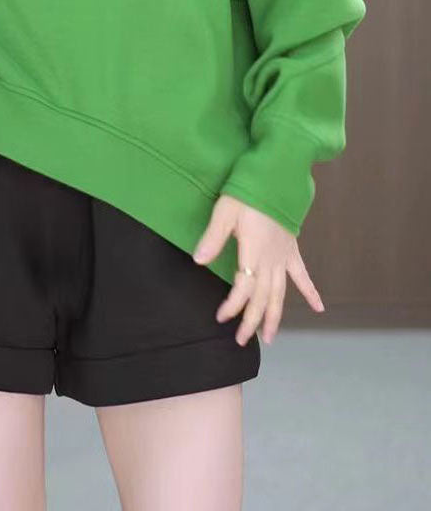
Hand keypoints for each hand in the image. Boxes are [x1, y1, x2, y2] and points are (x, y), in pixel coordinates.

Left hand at [192, 194, 324, 346]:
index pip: (244, 288)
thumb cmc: (248, 192)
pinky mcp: (292, 250)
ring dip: (275, 316)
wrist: (277, 177)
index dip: (233, 305)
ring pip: (280, 293)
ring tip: (270, 338)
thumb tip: (199, 260)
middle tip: (241, 340)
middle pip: (263, 298)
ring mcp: (284, 257)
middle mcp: (271, 259)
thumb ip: (213, 237)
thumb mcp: (225, 211)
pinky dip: (311, 291)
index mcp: (254, 252)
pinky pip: (303, 275)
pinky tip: (319, 309)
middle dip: (252, 321)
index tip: (221, 317)